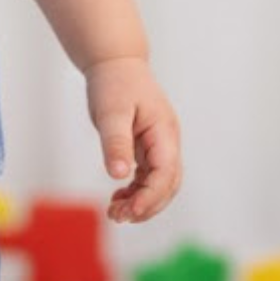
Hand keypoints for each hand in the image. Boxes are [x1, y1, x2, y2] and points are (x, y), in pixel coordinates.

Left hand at [84, 57, 181, 222]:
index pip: (166, 173)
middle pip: (168, 184)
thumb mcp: (111, 112)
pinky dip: (136, 191)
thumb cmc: (114, 83)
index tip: (130, 212)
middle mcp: (167, 142)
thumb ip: (116, 143)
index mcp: (164, 133)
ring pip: (159, 184)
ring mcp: (159, 145)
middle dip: (147, 206)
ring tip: (115, 212)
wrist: (115, 63)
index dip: (151, 197)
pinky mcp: (147, 147)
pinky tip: (118, 198)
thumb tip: (119, 175)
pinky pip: (148, 177)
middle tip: (118, 217)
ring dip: (141, 202)